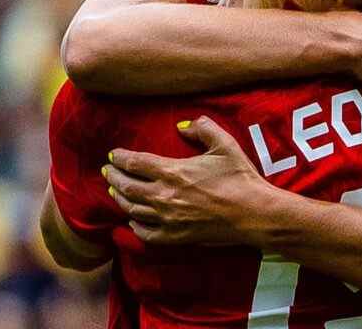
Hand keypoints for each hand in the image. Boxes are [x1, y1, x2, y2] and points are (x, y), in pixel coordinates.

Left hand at [103, 116, 267, 244]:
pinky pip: (146, 234)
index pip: (135, 162)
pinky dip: (135, 226)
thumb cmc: (241, 177)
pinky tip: (132, 220)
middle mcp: (165, 196)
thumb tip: (182, 125)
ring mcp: (169, 219)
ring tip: (114, 191)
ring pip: (133, 209)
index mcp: (173, 171)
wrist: (254, 213)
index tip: (113, 154)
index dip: (120, 157)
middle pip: (127, 187)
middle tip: (107, 171)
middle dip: (114, 177)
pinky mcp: (177, 237)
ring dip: (119, 198)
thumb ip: (203, 128)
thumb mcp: (225, 144)